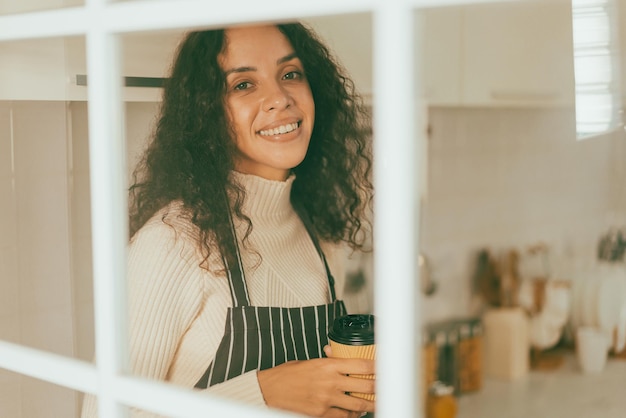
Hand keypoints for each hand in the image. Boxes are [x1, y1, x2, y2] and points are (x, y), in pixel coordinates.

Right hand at [257, 355, 374, 416]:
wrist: (269, 391)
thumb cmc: (286, 375)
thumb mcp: (309, 362)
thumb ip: (326, 361)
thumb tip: (337, 355)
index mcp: (328, 365)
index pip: (362, 365)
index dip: (378, 367)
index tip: (385, 368)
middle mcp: (330, 382)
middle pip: (365, 386)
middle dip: (378, 388)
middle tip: (385, 388)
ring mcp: (326, 399)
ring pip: (358, 405)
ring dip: (368, 405)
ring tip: (373, 403)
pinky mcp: (321, 414)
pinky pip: (343, 417)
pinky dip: (351, 415)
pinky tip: (353, 412)